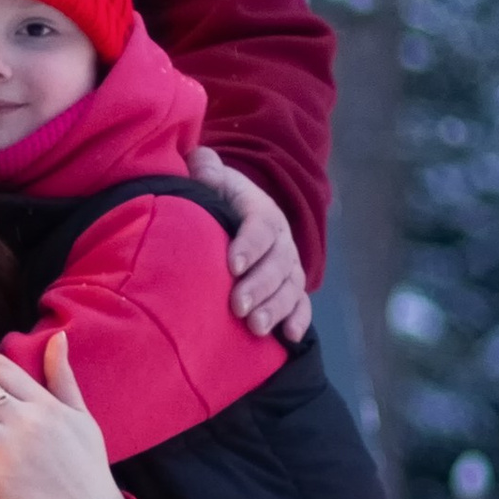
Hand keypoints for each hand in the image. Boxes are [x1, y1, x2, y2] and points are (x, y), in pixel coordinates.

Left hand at [190, 149, 312, 338]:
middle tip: (237, 306)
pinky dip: (297, 320)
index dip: (249, 245)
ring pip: (289, 288)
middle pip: (277, 263)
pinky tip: (288, 337)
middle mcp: (280, 240)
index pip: (260, 225)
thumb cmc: (218, 198)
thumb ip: (205, 170)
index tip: (232, 265)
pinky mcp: (290, 288)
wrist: (237, 213)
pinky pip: (300, 304)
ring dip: (275, 308)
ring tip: (255, 327)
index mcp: (261, 211)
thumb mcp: (211, 179)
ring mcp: (288, 266)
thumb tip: (198, 162)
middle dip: (259, 286)